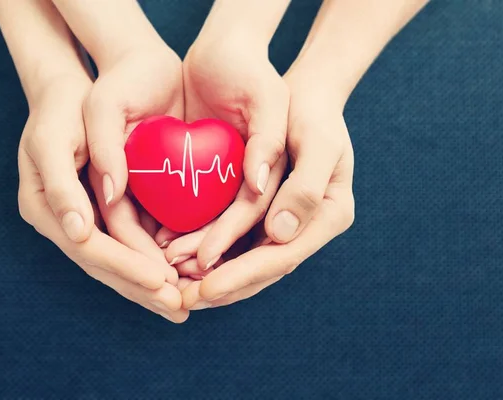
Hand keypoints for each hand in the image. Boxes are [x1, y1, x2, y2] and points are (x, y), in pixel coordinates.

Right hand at [17, 75, 187, 321]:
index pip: (90, 249)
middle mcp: (67, 220)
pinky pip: (133, 243)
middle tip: (180, 308)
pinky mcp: (110, 210)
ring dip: (152, 286)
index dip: (126, 268)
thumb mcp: (54, 138)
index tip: (162, 281)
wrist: (78, 90)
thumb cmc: (62, 108)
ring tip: (184, 303)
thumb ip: (62, 184)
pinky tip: (182, 274)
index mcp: (47, 208)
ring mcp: (89, 218)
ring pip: (122, 260)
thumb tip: (79, 230)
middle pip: (107, 266)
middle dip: (144, 289)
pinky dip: (156, 261)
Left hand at [174, 77, 354, 309]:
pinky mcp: (266, 213)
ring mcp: (286, 222)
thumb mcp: (317, 140)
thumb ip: (305, 187)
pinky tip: (180, 255)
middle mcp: (308, 226)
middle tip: (182, 300)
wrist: (303, 97)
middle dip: (222, 285)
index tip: (206, 287)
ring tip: (173, 281)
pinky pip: (237, 239)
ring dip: (211, 273)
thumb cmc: (313, 112)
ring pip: (246, 259)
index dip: (244, 274)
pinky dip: (210, 250)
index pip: (283, 256)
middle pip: (263, 268)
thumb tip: (280, 234)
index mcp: (329, 215)